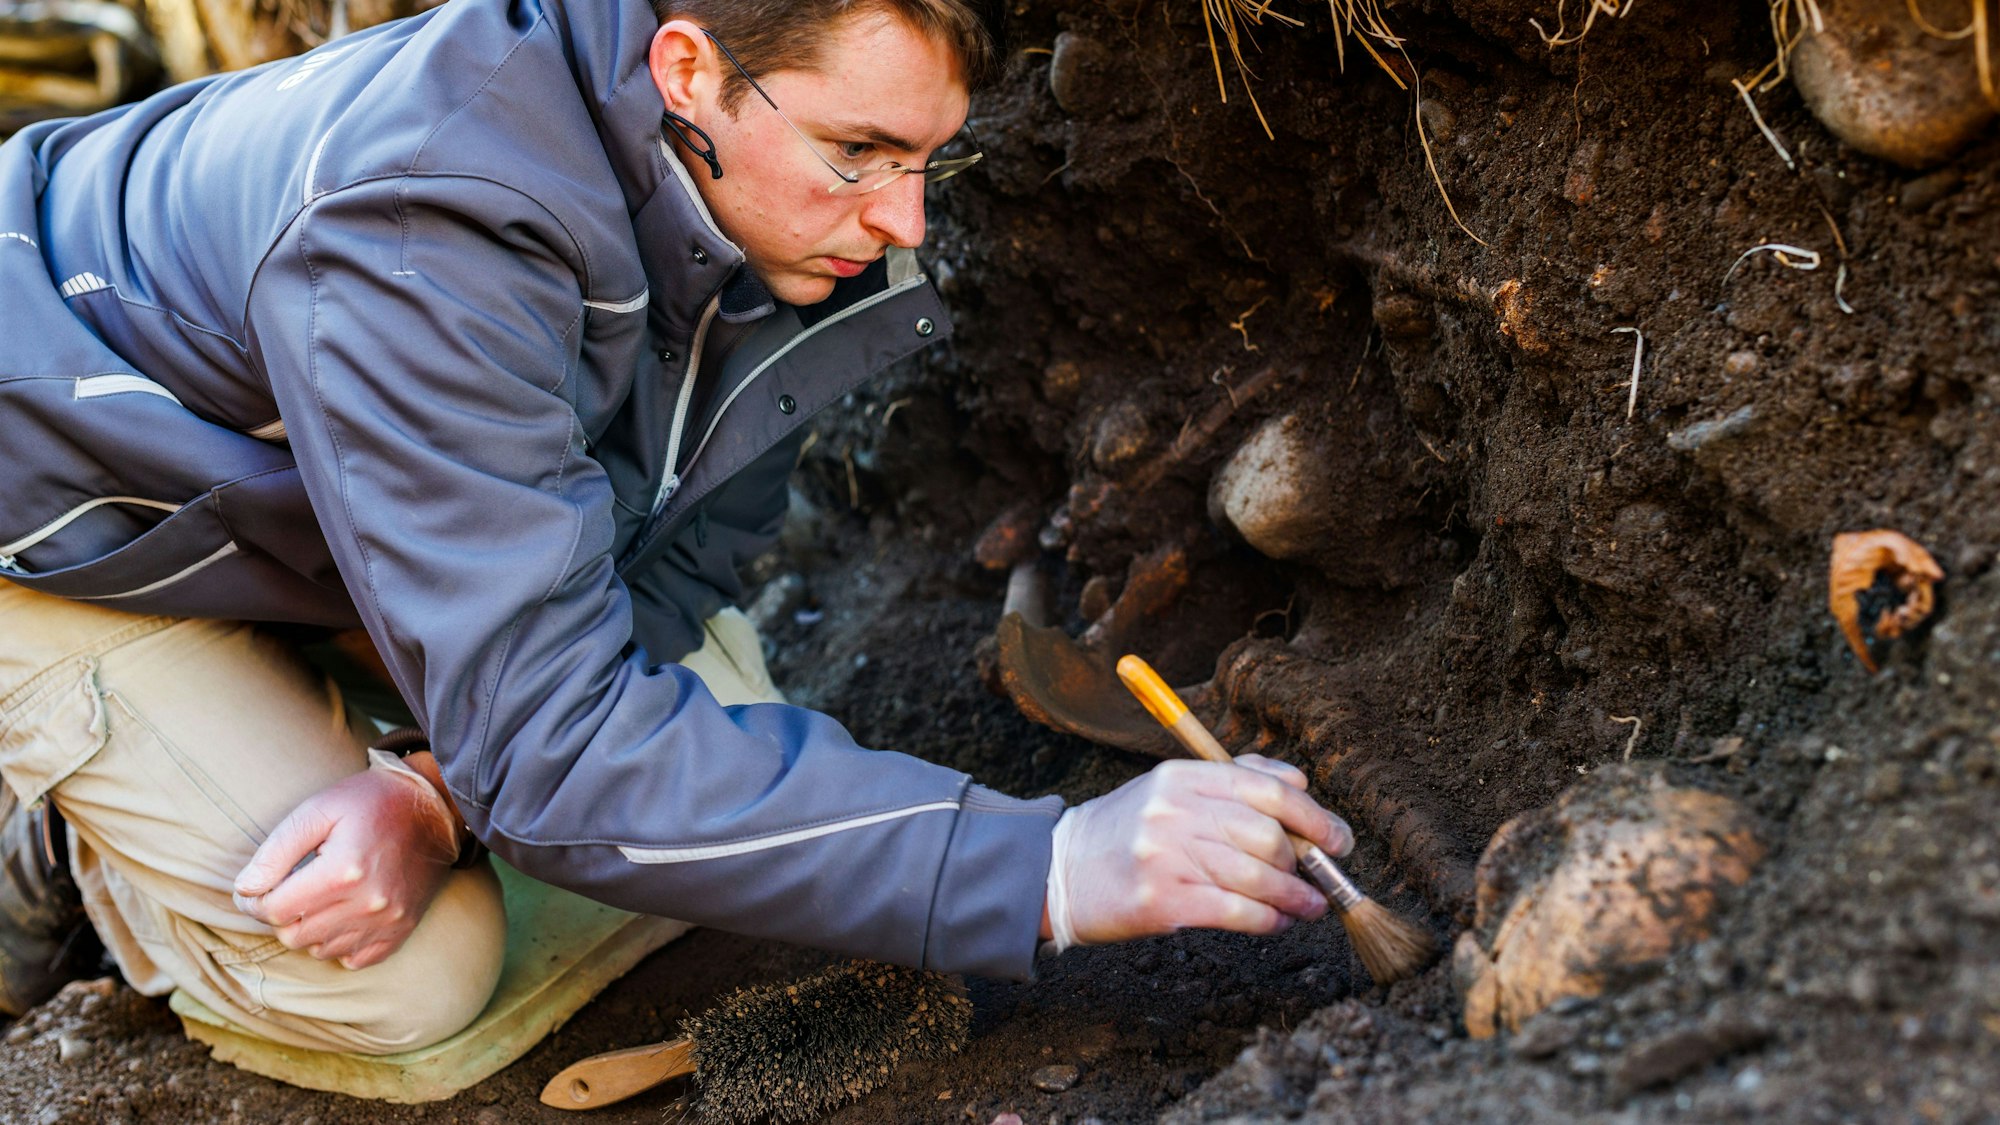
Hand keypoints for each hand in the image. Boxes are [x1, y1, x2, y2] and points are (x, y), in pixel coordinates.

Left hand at [232, 756, 459, 969]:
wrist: (435, 807)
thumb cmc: (371, 802)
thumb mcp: (318, 809)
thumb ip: (275, 851)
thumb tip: (245, 889)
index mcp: (342, 871)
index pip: (273, 909)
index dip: (254, 900)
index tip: (255, 888)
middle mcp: (366, 903)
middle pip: (294, 935)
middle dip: (281, 915)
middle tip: (288, 890)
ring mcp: (387, 921)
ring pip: (320, 950)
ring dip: (309, 929)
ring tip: (317, 899)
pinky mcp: (401, 929)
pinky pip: (354, 959)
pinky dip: (339, 944)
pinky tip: (341, 917)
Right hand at [1044, 755, 1352, 949]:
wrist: (1059, 871)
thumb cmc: (1126, 832)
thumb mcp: (1171, 790)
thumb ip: (1233, 780)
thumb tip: (1302, 789)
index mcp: (1183, 777)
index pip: (1267, 789)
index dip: (1315, 817)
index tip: (1339, 839)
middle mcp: (1175, 811)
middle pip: (1267, 835)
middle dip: (1304, 864)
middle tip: (1317, 880)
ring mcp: (1166, 856)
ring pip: (1257, 877)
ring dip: (1295, 899)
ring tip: (1307, 908)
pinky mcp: (1160, 901)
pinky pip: (1235, 912)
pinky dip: (1268, 921)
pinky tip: (1277, 924)